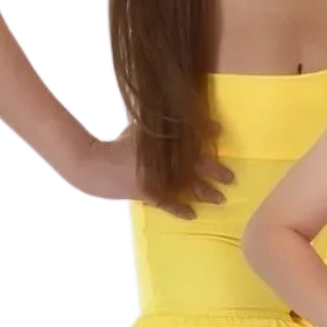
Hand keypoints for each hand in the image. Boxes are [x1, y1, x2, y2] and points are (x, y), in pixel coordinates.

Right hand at [71, 125, 233, 218]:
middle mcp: (162, 163)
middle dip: (214, 171)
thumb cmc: (121, 145)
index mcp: (161, 145)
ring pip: (185, 187)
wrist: (95, 167)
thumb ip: (161, 123)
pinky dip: (180, 209)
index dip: (204, 132)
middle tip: (231, 178)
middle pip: (193, 166)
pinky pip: (167, 204)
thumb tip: (183, 111)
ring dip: (204, 193)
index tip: (220, 131)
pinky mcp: (149, 194)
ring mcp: (156, 180)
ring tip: (221, 199)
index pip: (186, 135)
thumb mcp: (140, 129)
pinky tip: (193, 215)